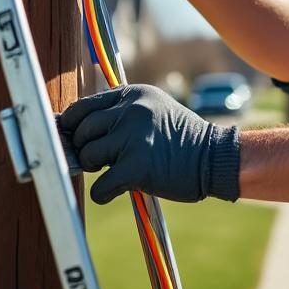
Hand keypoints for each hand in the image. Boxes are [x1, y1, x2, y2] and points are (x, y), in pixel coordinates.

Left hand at [57, 84, 239, 203]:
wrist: (214, 158)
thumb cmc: (181, 139)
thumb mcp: (154, 109)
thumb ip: (121, 112)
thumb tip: (75, 128)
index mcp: (134, 95)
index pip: (84, 107)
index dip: (73, 125)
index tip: (74, 138)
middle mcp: (132, 111)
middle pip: (82, 131)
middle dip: (86, 148)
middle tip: (101, 159)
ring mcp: (134, 138)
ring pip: (88, 157)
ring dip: (95, 169)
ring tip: (115, 171)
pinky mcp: (137, 167)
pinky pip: (100, 187)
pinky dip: (103, 194)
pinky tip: (116, 191)